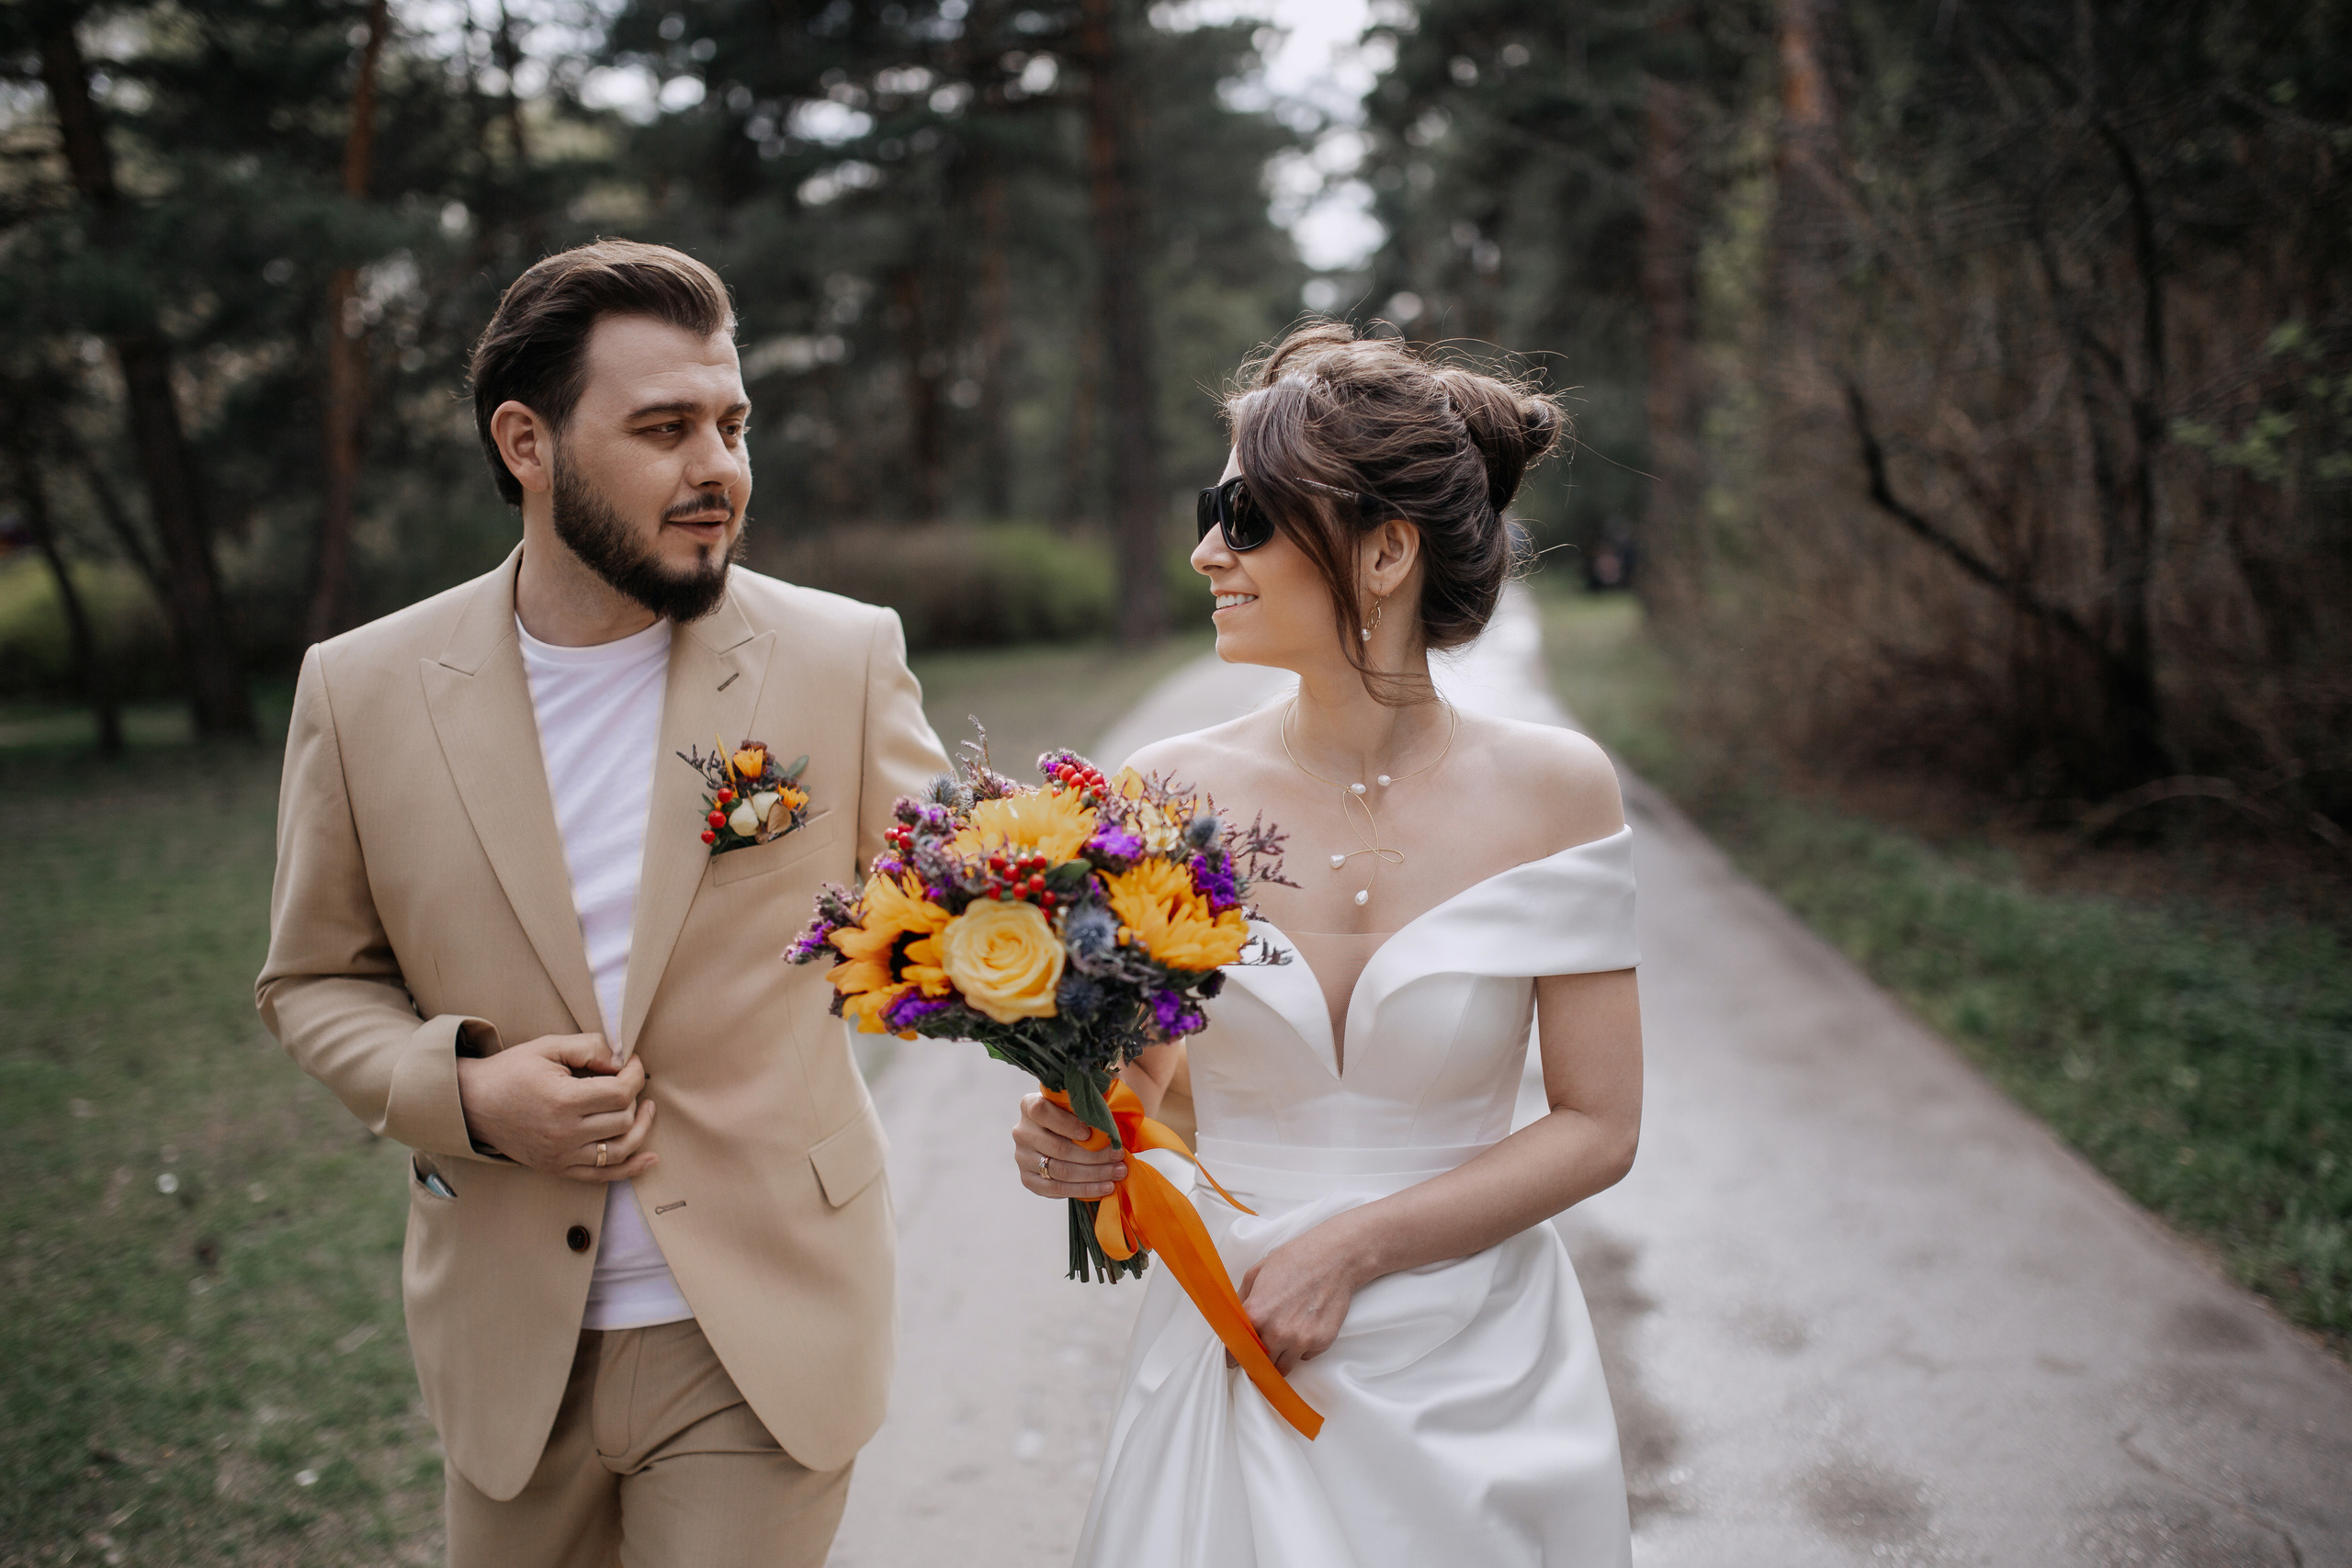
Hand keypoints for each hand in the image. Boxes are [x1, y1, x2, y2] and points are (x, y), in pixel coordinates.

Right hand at [455, 1033, 656, 1181]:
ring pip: (619, 1149)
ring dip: (640, 1128)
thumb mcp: (547, 1047)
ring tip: (645, 1109)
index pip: (620, 1092)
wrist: (474, 1103)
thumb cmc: (511, 1071)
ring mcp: (561, 1155)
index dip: (635, 1074)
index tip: (633, 1063)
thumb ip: (588, 1047)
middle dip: (633, 1097)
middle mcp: (564, 1133)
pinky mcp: (557, 1168)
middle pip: (622, 1120)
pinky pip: (602, 1175)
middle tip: (625, 1081)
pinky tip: (650, 1159)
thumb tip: (621, 1059)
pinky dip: (630, 1169)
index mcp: (562, 1100)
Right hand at [1011, 1091, 1126, 1199]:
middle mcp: (1022, 1131)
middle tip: (1119, 1156)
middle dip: (1093, 1155)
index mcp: (1030, 1105)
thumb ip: (1094, 1091)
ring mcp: (1022, 1157)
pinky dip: (1084, 1190)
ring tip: (1118, 1172)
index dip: (1066, 1123)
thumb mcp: (1082, 1098)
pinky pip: (1056, 1189)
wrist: (1064, 1137)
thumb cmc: (1077, 1113)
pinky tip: (1105, 1187)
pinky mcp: (1028, 1179)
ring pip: (1060, 1170)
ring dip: (1094, 1174)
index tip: (1090, 1133)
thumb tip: (1119, 1079)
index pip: (1043, 1112)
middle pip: (1057, 1147)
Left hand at [1238, 1225, 1367, 1373]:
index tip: (1233, 1360)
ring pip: (1283, 1368)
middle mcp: (1277, 1332)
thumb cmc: (1294, 1260)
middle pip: (1259, 1365)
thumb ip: (1241, 1300)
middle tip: (1259, 1352)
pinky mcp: (1321, 1342)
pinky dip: (1302, 1350)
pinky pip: (1305, 1357)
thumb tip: (1233, 1321)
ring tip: (1281, 1344)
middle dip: (1257, 1361)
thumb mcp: (1256, 1273)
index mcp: (1256, 1314)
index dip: (1233, 1357)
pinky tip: (1304, 1328)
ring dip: (1279, 1360)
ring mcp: (1301, 1340)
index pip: (1236, 1350)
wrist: (1333, 1258)